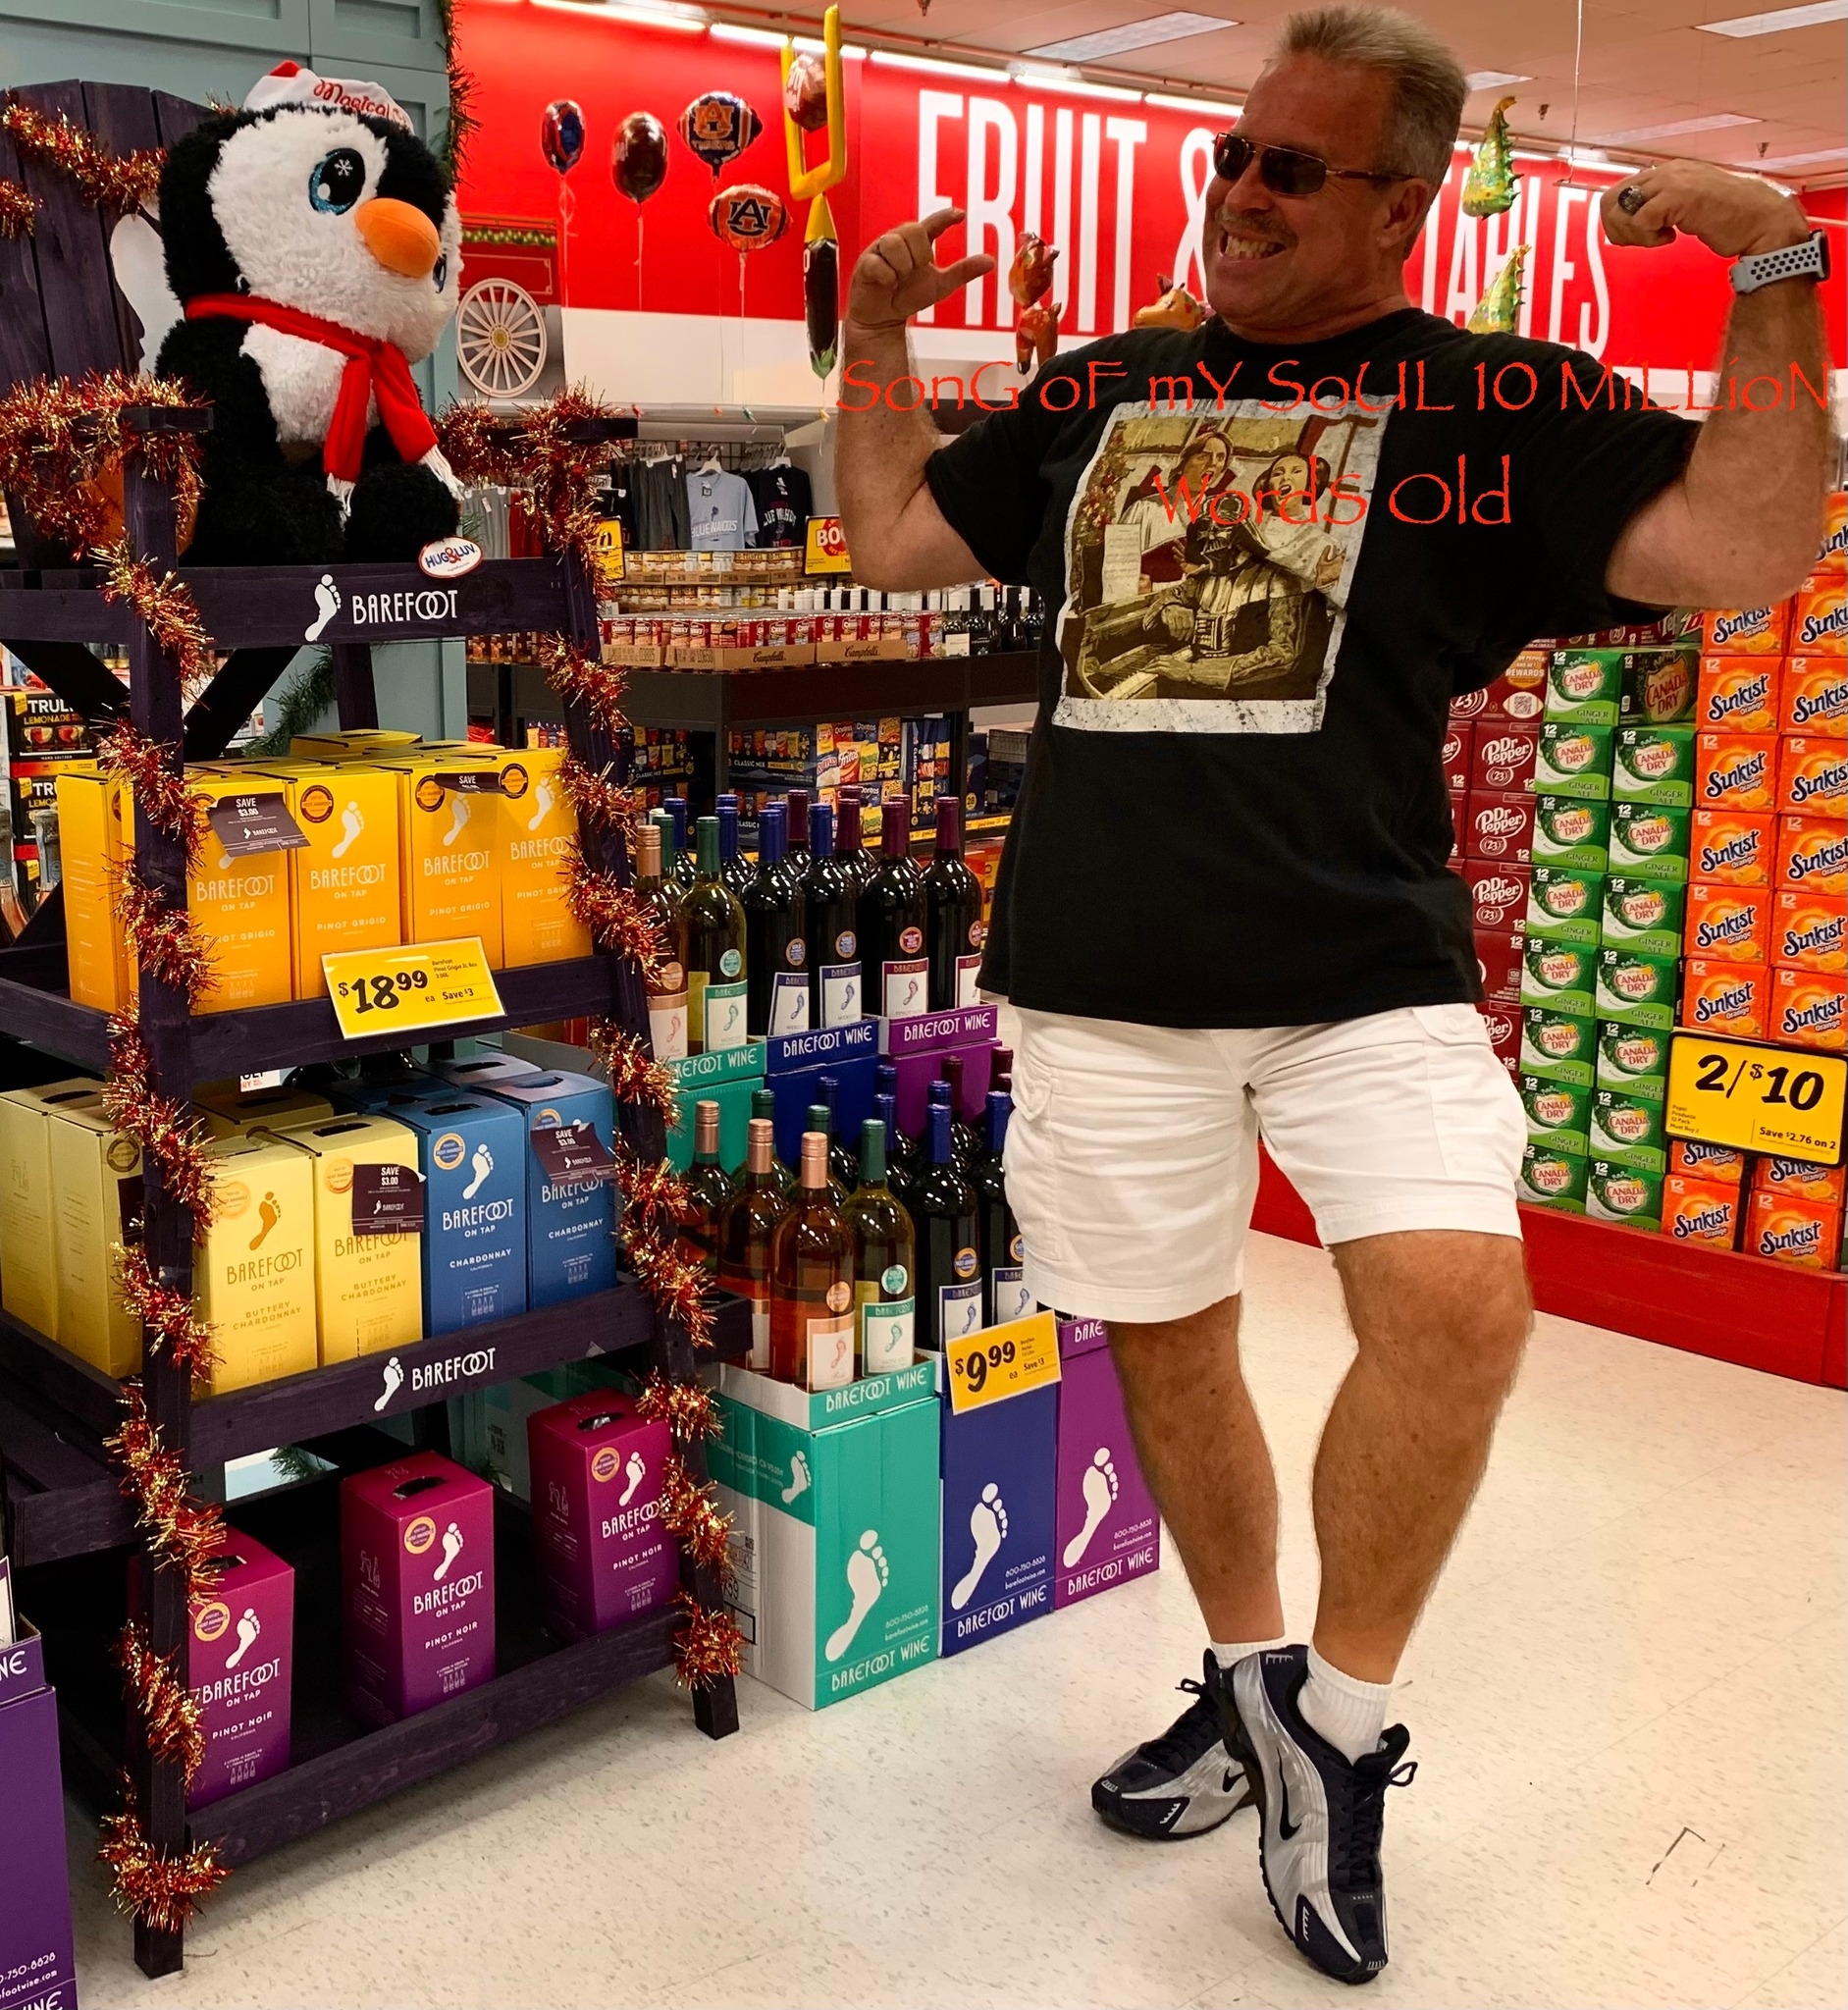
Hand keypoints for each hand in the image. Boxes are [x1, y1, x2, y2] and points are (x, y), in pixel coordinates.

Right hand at [846, 207, 994, 332]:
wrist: (884, 319)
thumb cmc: (909, 297)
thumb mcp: (941, 285)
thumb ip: (962, 272)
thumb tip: (990, 261)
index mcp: (917, 242)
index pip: (933, 223)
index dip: (945, 216)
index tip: (961, 215)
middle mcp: (898, 240)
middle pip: (912, 230)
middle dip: (918, 254)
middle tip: (914, 271)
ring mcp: (879, 250)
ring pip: (894, 244)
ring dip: (902, 267)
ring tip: (898, 279)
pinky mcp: (865, 264)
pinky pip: (879, 263)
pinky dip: (887, 277)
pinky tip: (887, 284)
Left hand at [1601, 161, 1808, 258]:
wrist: (1760, 219)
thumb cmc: (1728, 217)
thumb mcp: (1686, 206)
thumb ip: (1661, 206)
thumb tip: (1630, 219)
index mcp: (1667, 172)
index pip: (1619, 193)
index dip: (1619, 221)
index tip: (1639, 235)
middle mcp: (1667, 171)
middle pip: (1611, 199)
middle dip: (1618, 228)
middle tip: (1644, 240)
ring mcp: (1672, 181)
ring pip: (1621, 209)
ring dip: (1634, 233)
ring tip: (1660, 237)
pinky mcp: (1679, 196)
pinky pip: (1640, 221)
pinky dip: (1649, 238)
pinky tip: (1671, 237)